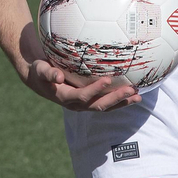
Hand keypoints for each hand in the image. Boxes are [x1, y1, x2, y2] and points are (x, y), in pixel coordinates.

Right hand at [22, 59, 140, 111]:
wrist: (40, 80)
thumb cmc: (40, 71)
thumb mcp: (40, 70)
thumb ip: (48, 73)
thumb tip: (58, 76)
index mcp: (65, 97)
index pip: (82, 96)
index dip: (95, 90)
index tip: (107, 80)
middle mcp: (76, 104)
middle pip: (99, 105)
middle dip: (115, 99)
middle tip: (130, 90)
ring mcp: (84, 105)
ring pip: (105, 107)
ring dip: (122, 102)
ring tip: (138, 96)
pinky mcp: (90, 102)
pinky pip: (107, 104)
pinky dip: (120, 100)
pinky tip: (133, 94)